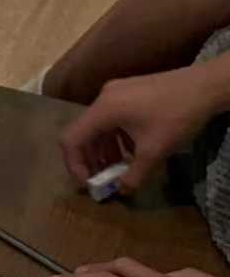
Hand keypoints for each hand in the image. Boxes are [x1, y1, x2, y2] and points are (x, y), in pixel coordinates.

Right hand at [59, 66, 218, 193]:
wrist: (205, 86)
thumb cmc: (176, 117)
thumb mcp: (154, 153)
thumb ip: (133, 176)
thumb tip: (123, 191)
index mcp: (104, 110)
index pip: (71, 140)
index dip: (74, 165)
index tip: (88, 183)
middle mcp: (104, 97)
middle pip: (83, 132)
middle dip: (88, 160)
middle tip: (100, 180)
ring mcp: (117, 91)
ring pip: (98, 126)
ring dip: (103, 150)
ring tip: (116, 168)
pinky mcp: (129, 91)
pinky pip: (112, 118)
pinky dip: (114, 137)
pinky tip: (130, 150)